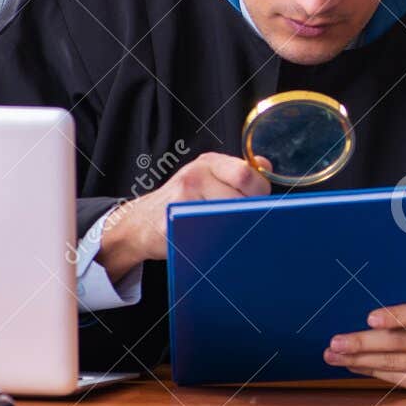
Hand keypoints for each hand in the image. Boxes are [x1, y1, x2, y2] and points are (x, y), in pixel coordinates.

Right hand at [98, 152, 269, 277]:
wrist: (139, 223)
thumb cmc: (180, 199)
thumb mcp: (208, 175)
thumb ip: (237, 172)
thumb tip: (266, 166)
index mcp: (208, 162)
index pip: (246, 173)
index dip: (259, 192)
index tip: (259, 203)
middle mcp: (194, 176)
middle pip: (240, 198)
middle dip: (250, 213)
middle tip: (245, 221)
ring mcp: (182, 201)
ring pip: (227, 218)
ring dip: (235, 229)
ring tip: (231, 232)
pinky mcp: (172, 226)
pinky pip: (207, 236)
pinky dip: (217, 242)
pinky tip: (215, 242)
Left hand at [323, 297, 405, 392]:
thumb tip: (369, 314)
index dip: (396, 316)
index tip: (369, 318)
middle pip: (402, 344)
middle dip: (363, 344)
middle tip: (335, 343)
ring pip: (396, 364)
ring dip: (361, 361)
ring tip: (335, 356)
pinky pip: (400, 379)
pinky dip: (375, 372)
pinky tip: (357, 366)